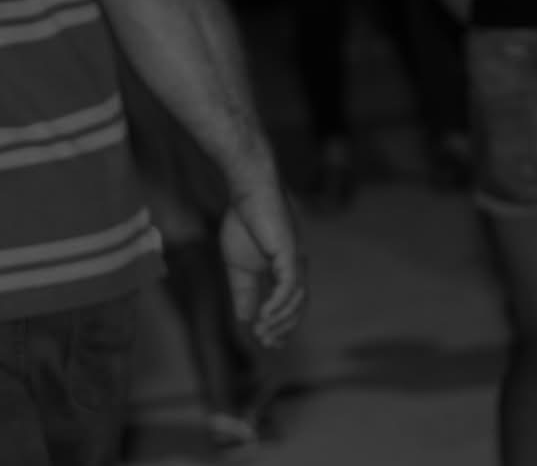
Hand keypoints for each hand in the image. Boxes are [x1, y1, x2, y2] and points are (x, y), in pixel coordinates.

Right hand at [219, 183, 306, 348]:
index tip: (267, 343)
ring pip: (296, 302)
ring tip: (262, 332)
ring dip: (279, 320)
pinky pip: (289, 288)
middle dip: (283, 329)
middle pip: (297, 308)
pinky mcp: (291, 256)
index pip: (289, 305)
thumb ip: (243, 293)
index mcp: (284, 271)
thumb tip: (245, 319)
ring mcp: (295, 262)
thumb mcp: (238, 266)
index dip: (280, 326)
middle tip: (267, 344)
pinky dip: (278, 305)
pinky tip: (264, 316)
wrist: (247, 192)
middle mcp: (296, 269)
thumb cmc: (244, 222)